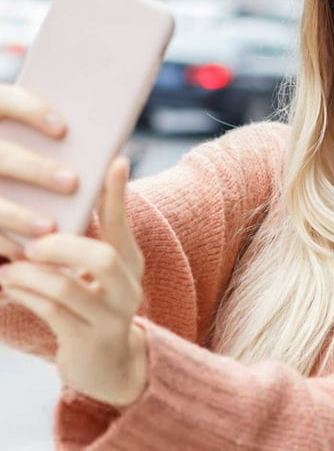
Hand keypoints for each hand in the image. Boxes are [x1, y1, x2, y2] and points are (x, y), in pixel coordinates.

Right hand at [0, 84, 78, 254]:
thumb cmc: (35, 151)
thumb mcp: (41, 139)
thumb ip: (61, 137)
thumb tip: (111, 148)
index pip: (4, 100)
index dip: (29, 109)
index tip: (63, 129)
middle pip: (0, 154)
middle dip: (35, 169)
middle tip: (72, 182)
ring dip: (17, 213)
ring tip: (51, 226)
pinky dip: (4, 239)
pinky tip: (26, 249)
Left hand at [0, 157, 147, 406]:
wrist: (107, 364)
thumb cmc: (94, 304)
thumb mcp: (101, 271)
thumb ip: (89, 238)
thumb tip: (63, 199)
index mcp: (130, 262)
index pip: (124, 223)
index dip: (117, 194)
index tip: (115, 160)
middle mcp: (128, 287)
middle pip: (103, 259)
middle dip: (62, 247)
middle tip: (32, 245)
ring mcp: (111, 316)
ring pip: (67, 289)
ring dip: (30, 276)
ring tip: (8, 268)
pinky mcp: (88, 341)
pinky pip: (52, 313)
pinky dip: (26, 296)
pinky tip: (9, 286)